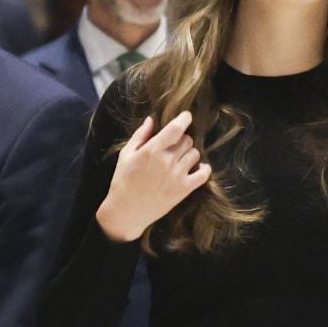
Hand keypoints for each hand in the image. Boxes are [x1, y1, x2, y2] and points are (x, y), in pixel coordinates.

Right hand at [96, 111, 210, 242]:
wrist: (127, 210)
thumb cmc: (123, 180)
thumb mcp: (126, 155)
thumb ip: (140, 136)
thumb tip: (152, 119)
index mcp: (151, 151)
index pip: (175, 129)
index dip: (184, 119)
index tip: (187, 116)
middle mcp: (167, 161)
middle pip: (187, 140)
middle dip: (182, 139)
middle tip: (173, 146)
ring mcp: (177, 175)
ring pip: (195, 154)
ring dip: (189, 153)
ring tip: (179, 159)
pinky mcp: (185, 189)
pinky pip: (204, 174)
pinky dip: (203, 169)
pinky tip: (196, 168)